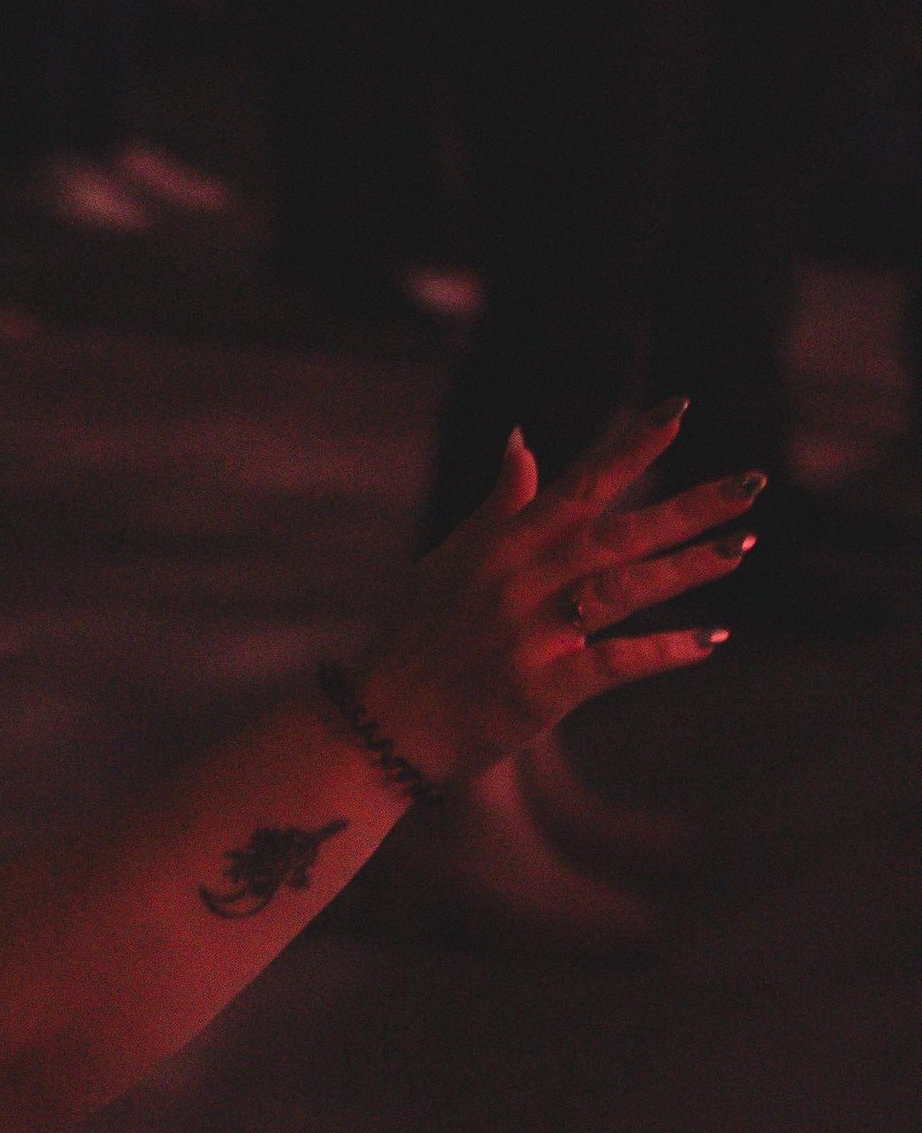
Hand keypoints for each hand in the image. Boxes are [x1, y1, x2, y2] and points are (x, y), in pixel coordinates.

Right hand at [350, 406, 759, 780]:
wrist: (381, 723)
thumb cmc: (418, 637)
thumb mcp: (450, 561)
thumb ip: (500, 505)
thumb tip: (523, 441)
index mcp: (503, 545)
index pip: (578, 484)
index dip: (630, 446)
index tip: (679, 410)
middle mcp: (521, 582)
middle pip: (617, 533)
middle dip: (687, 507)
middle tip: (750, 484)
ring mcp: (531, 635)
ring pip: (622, 590)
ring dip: (686, 568)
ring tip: (741, 546)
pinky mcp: (540, 689)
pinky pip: (614, 664)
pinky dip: (663, 652)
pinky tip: (711, 639)